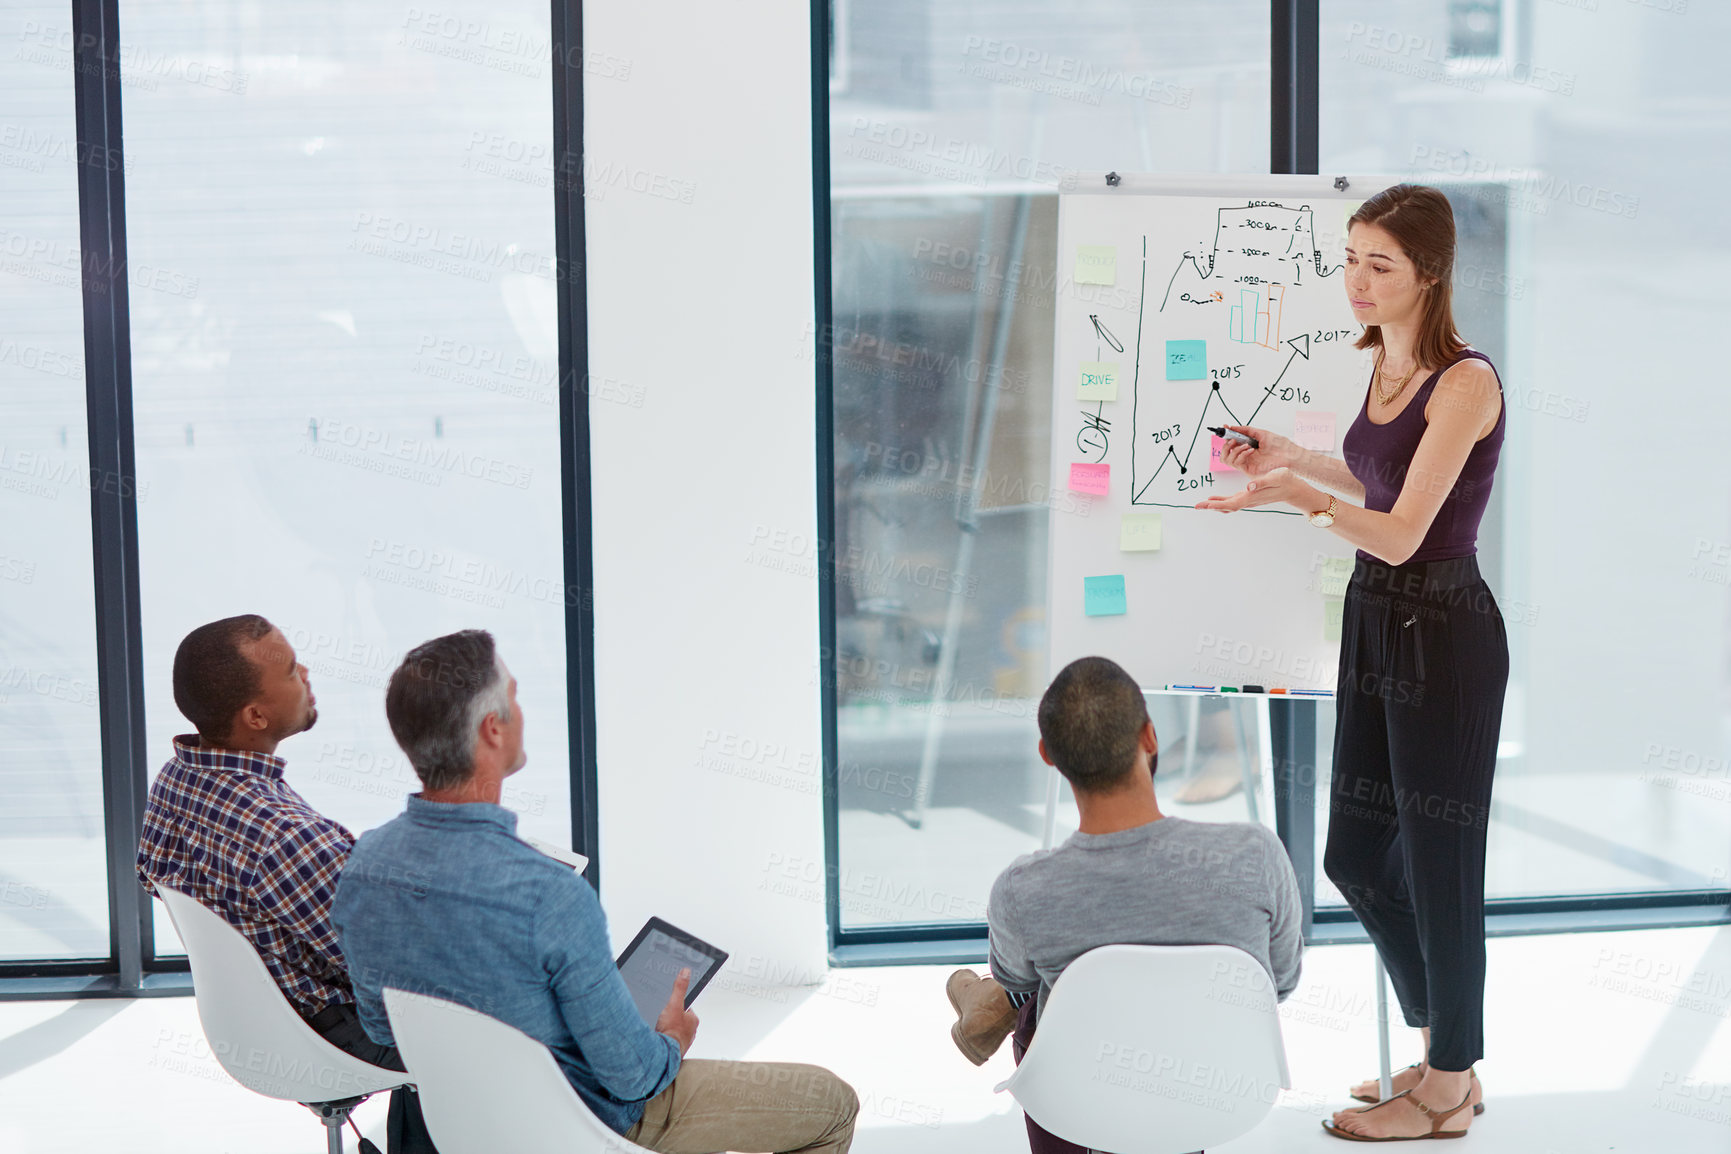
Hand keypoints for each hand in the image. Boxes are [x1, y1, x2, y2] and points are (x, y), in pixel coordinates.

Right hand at [655, 968, 698, 1055]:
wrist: (664, 1054)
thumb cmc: (671, 1032)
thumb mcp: (674, 1004)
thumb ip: (679, 988)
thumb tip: (686, 973)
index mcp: (693, 1020)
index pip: (686, 1008)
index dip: (676, 1005)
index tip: (670, 1007)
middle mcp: (691, 1031)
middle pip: (680, 1019)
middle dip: (671, 1018)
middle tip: (663, 1019)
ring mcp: (683, 1040)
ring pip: (675, 1031)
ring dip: (668, 1030)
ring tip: (661, 1029)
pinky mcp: (675, 1049)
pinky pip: (670, 1041)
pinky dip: (665, 1039)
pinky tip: (660, 1038)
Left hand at [1194, 466, 1315, 513]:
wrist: (1295, 489)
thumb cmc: (1286, 481)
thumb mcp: (1276, 477)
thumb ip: (1261, 482)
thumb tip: (1248, 487)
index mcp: (1252, 496)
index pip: (1230, 504)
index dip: (1215, 505)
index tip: (1204, 505)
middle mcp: (1249, 500)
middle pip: (1226, 506)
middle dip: (1210, 506)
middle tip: (1196, 506)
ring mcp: (1249, 499)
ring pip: (1229, 505)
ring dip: (1215, 505)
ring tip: (1203, 504)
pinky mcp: (1250, 496)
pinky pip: (1233, 501)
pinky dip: (1222, 501)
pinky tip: (1216, 499)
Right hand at [1218, 425, 1298, 476]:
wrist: (1289, 454)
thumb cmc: (1280, 445)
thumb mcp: (1261, 433)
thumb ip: (1246, 430)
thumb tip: (1233, 427)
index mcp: (1247, 446)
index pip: (1232, 443)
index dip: (1226, 436)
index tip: (1224, 427)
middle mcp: (1245, 455)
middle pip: (1225, 452)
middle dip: (1226, 444)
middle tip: (1233, 439)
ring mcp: (1247, 463)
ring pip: (1227, 459)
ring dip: (1234, 450)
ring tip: (1246, 445)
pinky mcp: (1249, 470)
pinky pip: (1237, 463)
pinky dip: (1241, 455)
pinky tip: (1250, 450)